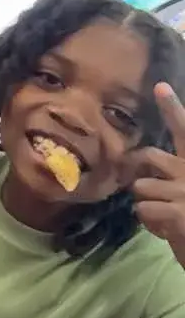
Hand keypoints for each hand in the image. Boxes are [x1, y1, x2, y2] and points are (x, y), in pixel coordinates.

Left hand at [127, 84, 184, 265]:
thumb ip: (176, 181)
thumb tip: (143, 180)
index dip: (172, 107)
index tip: (159, 86)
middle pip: (149, 155)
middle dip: (139, 170)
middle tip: (145, 186)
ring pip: (141, 187)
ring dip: (147, 205)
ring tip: (166, 217)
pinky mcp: (179, 212)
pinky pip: (143, 209)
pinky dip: (151, 224)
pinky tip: (168, 231)